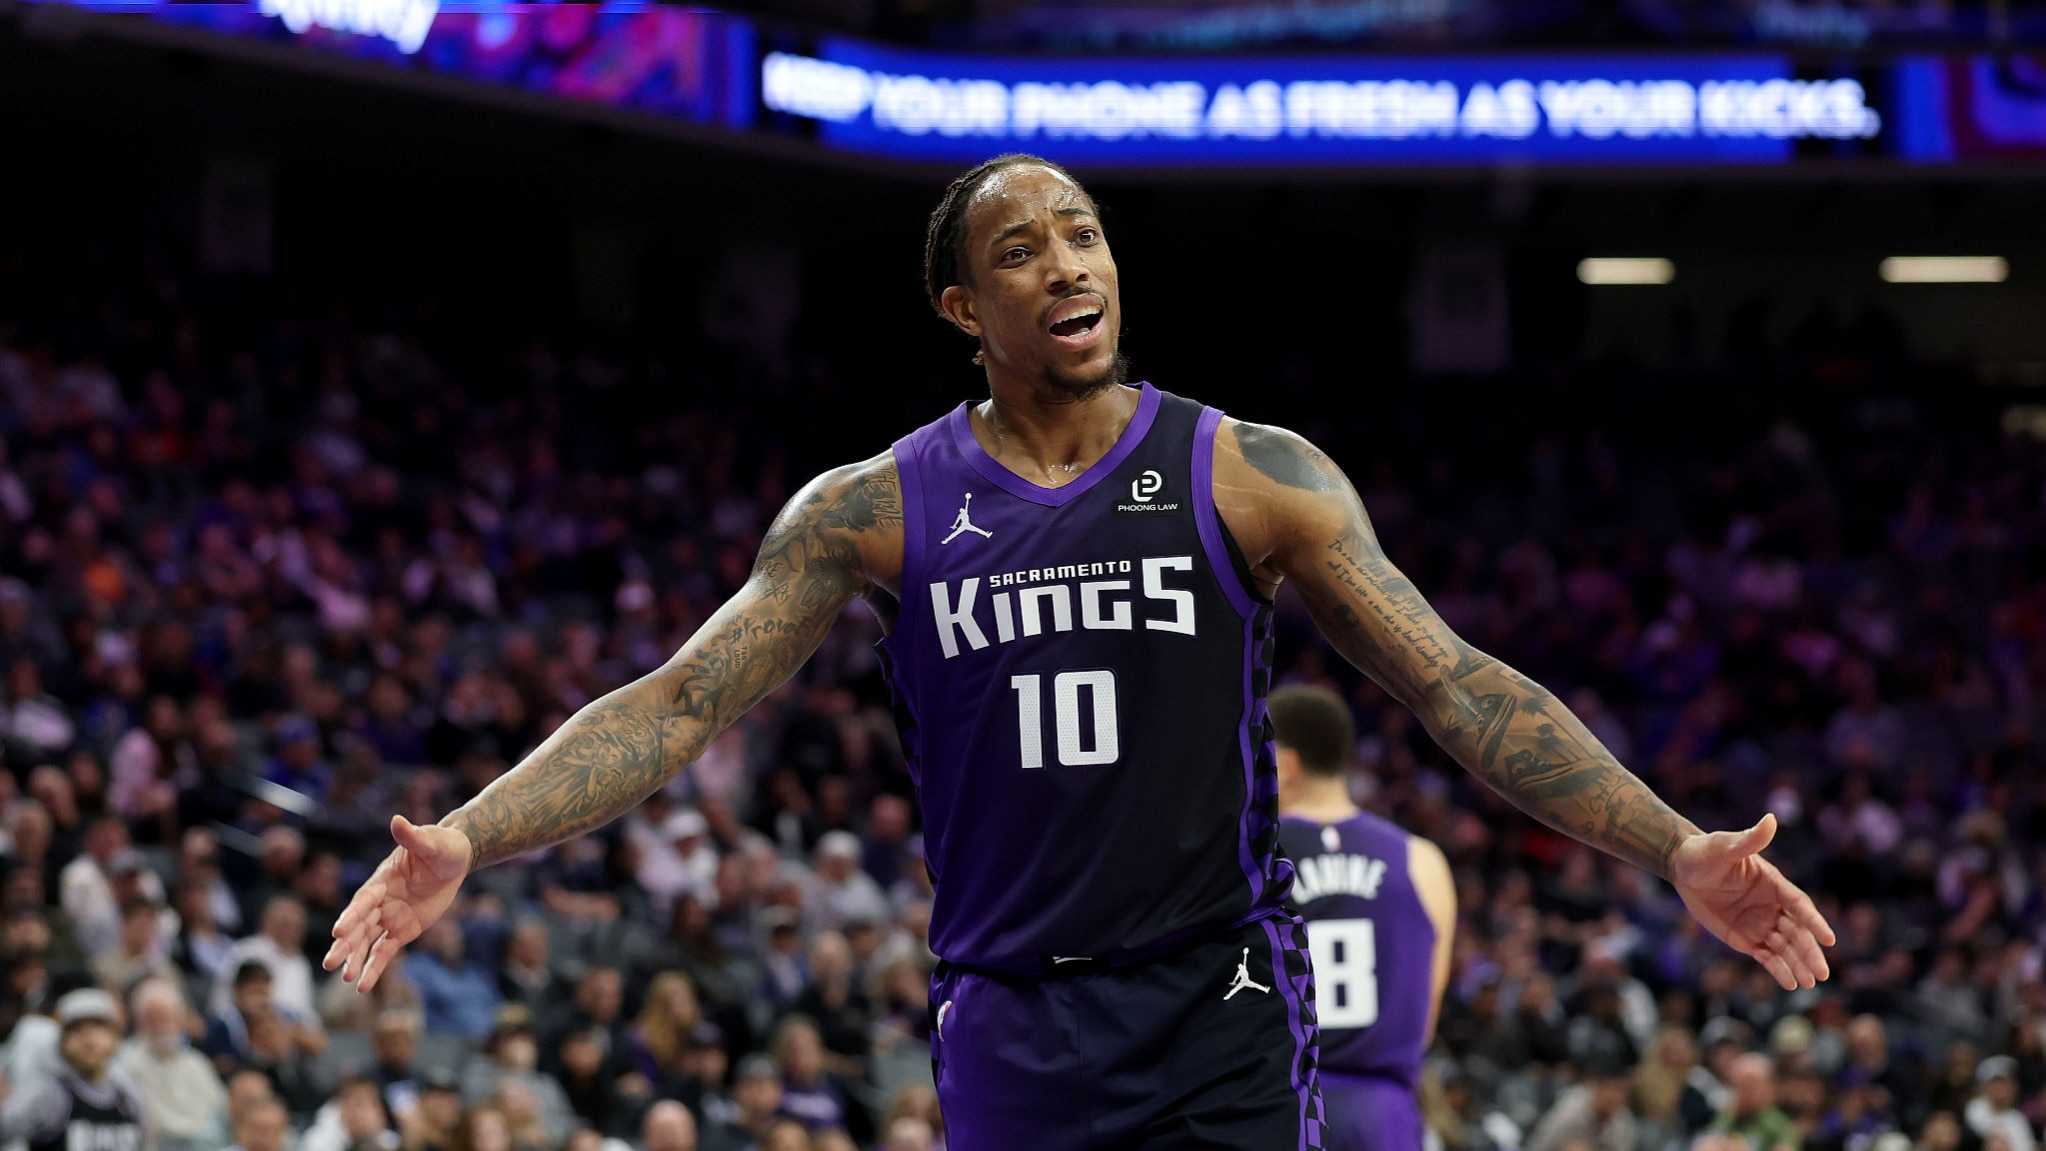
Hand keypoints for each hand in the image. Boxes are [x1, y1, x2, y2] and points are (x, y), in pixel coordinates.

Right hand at [323, 816, 472, 992]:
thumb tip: (397, 821)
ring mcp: (389, 917)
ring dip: (355, 959)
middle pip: (359, 925)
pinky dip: (374, 967)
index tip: (338, 931)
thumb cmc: (442, 846)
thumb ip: (413, 836)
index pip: (364, 900)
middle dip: (346, 944)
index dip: (352, 915)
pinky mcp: (402, 931)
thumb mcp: (431, 841)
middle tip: (329, 963)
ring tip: (344, 977)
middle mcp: (380, 901)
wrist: (453, 860)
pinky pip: (385, 951)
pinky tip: (362, 985)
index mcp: (382, 879)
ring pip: (367, 941)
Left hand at [1670, 813, 1835, 989]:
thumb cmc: (1705, 852)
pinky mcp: (1746, 938)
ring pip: (1785, 947)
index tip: (1829, 938)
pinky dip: (1778, 969)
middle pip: (1797, 932)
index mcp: (1774, 883)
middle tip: (1823, 974)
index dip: (1814, 921)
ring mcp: (1761, 923)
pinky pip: (1766, 956)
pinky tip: (1790, 983)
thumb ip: (1748, 840)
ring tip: (1810, 984)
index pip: (1799, 904)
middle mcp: (1772, 905)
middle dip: (1810, 952)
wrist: (1684, 867)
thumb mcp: (1725, 846)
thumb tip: (1769, 820)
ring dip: (1798, 964)